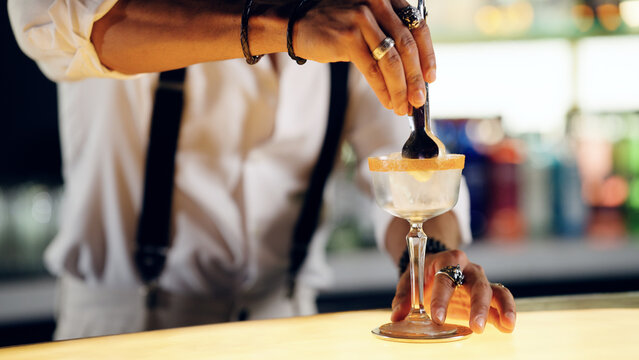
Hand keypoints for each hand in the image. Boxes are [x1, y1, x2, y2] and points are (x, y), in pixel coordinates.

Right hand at [294, 0, 435, 115]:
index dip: (428, 55)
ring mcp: (362, 20)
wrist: (297, 24)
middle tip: (419, 100)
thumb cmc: (334, 26)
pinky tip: (387, 101)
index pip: (417, 27)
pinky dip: (383, 90)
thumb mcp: (366, 22)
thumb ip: (388, 36)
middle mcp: (377, 4)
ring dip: (400, 89)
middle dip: (415, 78)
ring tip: (403, 106)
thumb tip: (414, 74)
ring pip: (391, 62)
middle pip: (407, 46)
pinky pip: (372, 70)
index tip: (431, 77)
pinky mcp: (348, 38)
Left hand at [391, 249, 516, 332]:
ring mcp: (480, 280)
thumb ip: (404, 297)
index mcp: (447, 259)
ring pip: (496, 290)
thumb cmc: (422, 274)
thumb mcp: (409, 280)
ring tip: (507, 325)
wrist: (435, 267)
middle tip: (475, 326)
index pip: (445, 278)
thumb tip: (397, 316)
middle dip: (478, 306)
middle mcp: (467, 268)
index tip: (437, 318)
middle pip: (477, 284)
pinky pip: (502, 299)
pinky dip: (507, 312)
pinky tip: (508, 327)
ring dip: (503, 308)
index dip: (441, 298)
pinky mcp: (488, 293)